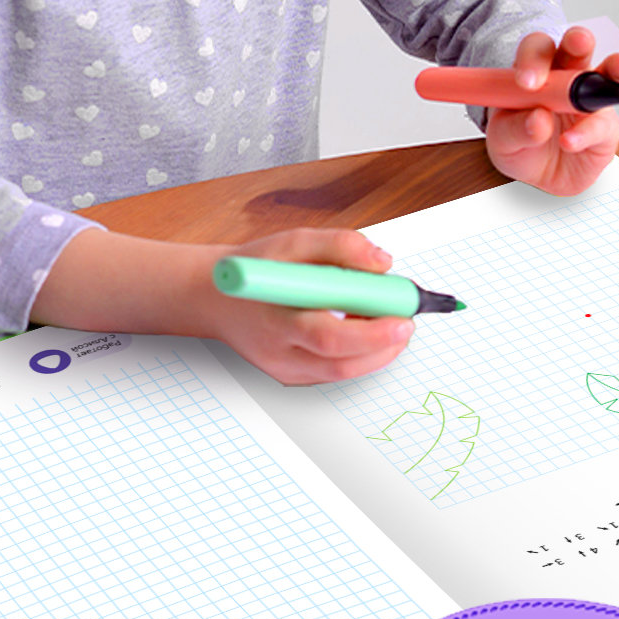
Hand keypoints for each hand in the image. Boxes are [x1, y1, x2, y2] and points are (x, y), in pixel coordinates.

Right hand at [205, 227, 414, 385]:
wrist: (213, 296)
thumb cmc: (254, 269)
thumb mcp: (293, 242)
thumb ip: (339, 246)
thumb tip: (382, 263)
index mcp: (275, 317)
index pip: (329, 336)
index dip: (373, 331)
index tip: (403, 313)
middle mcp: (278, 352)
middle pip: (341, 364)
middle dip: (384, 345)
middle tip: (405, 321)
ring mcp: (284, 370)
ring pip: (343, 372)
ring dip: (377, 351)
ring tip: (387, 322)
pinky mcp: (290, 376)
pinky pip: (335, 371)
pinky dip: (358, 354)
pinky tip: (362, 330)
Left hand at [485, 26, 618, 196]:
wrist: (540, 175)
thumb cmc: (520, 143)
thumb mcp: (502, 139)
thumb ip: (515, 129)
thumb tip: (538, 120)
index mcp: (536, 72)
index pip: (536, 51)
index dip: (533, 60)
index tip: (526, 82)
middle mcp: (566, 78)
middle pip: (575, 49)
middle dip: (579, 41)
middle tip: (578, 43)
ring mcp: (591, 99)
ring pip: (608, 74)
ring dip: (616, 66)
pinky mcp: (606, 127)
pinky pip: (602, 124)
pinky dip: (588, 131)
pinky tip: (571, 141)